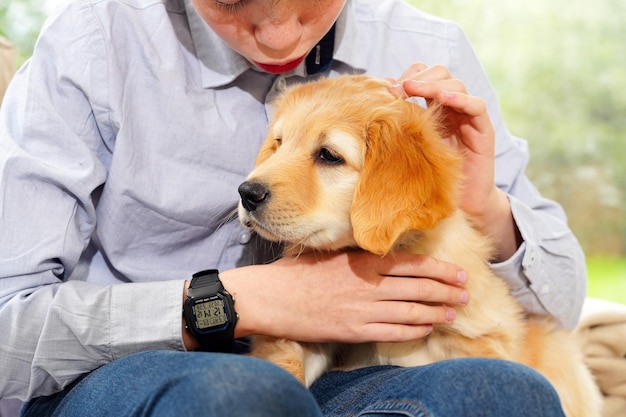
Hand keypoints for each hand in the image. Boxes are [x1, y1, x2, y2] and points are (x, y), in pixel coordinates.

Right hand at [215, 250, 467, 344]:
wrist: (270, 297)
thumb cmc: (297, 273)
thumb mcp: (330, 253)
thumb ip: (359, 255)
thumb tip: (382, 256)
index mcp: (363, 261)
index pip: (413, 265)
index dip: (440, 270)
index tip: (459, 273)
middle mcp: (369, 285)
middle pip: (419, 288)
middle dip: (447, 291)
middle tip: (465, 293)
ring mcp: (362, 309)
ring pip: (411, 311)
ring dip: (437, 312)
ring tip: (453, 312)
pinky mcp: (353, 330)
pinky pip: (392, 332)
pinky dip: (414, 330)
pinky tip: (427, 328)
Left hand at [390, 63, 521, 259]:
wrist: (459, 203)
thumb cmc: (429, 177)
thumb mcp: (408, 148)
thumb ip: (396, 127)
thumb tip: (374, 106)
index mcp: (432, 108)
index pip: (424, 76)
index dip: (408, 76)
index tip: (387, 88)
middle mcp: (451, 108)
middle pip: (440, 74)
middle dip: (418, 77)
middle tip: (399, 88)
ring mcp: (467, 117)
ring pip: (456, 85)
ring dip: (433, 84)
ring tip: (413, 88)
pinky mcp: (482, 130)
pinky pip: (476, 105)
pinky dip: (460, 99)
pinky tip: (443, 98)